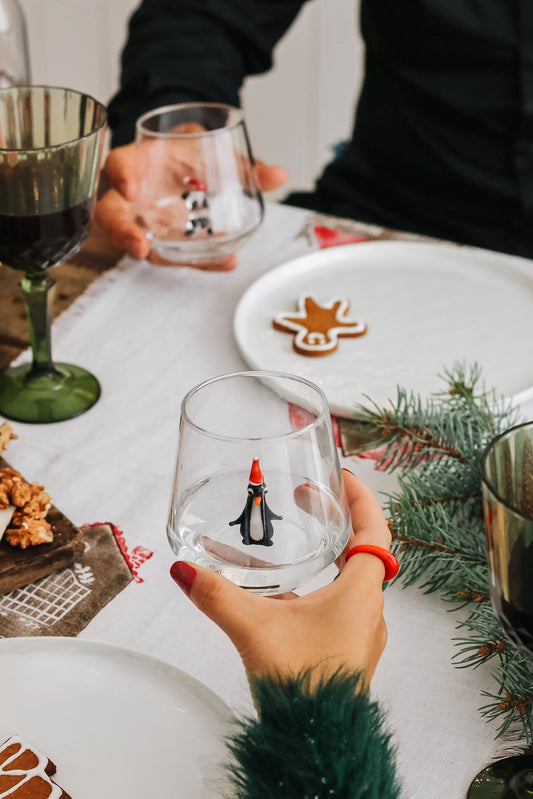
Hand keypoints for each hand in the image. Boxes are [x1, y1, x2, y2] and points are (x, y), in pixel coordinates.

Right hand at [95, 141, 287, 270]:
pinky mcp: (158, 242)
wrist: (180, 163)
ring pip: (142, 245)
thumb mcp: (207, 146)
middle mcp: (131, 197)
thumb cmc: (182, 152)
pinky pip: (175, 256)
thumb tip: (278, 174)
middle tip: (139, 246)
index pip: (118, 165)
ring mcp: (141, 223)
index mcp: (137, 162)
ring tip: (211, 261)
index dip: (121, 176)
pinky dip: (202, 261)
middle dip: (122, 233)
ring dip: (172, 257)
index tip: (130, 188)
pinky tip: (227, 262)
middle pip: (112, 217)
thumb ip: (238, 160)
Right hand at [170, 469, 391, 689]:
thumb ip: (217, 595)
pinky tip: (293, 596)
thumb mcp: (254, 630)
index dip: (362, 498)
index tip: (343, 477)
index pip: (376, 529)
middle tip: (313, 501)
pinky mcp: (351, 653)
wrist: (318, 746)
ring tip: (304, 540)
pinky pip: (346, 606)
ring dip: (335, 556)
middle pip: (366, 550)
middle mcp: (371, 610)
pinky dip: (326, 587)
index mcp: (362, 592)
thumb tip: (184, 570)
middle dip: (341, 521)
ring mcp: (363, 634)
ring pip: (356, 580)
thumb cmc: (304, 688)